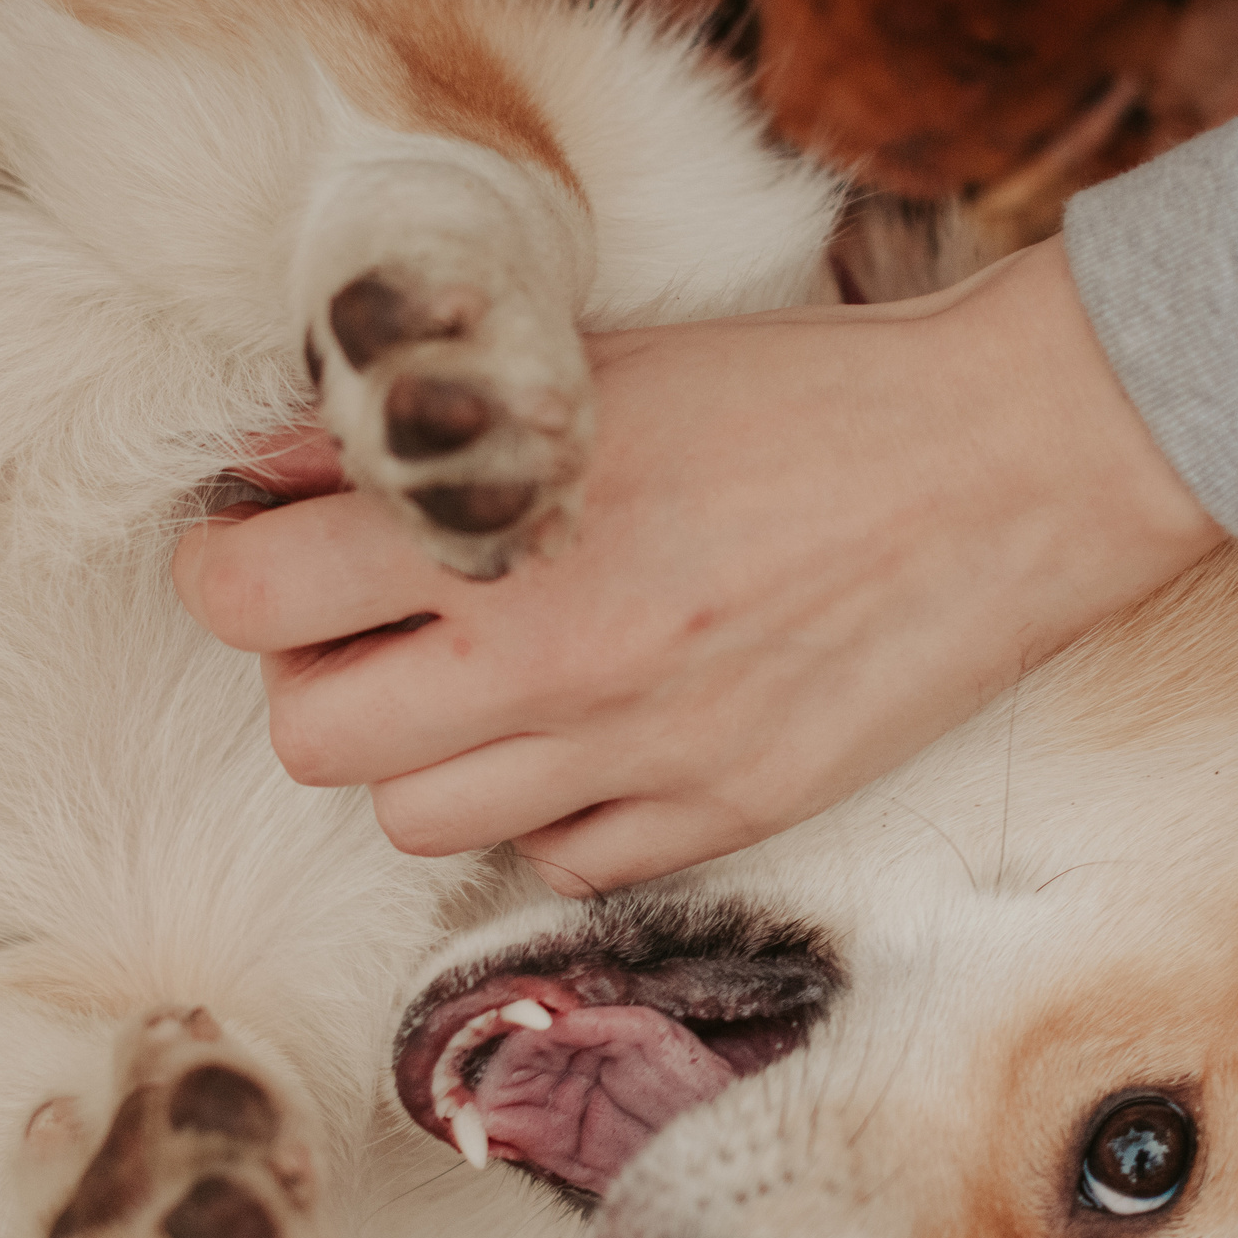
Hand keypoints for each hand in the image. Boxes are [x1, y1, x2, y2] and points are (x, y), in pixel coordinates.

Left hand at [179, 237, 1224, 896]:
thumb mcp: (596, 374)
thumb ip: (424, 436)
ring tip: (487, 687)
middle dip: (315, 681)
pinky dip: (552, 812)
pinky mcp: (723, 816)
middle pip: (310, 740)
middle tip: (370, 627)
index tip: (263, 554)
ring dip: (424, 760)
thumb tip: (273, 475)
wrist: (1008, 463)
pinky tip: (600, 736)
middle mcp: (552, 656)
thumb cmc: (805, 395)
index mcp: (506, 523)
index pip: (249, 594)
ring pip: (417, 824)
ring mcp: (638, 755)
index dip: (229, 572)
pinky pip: (562, 864)